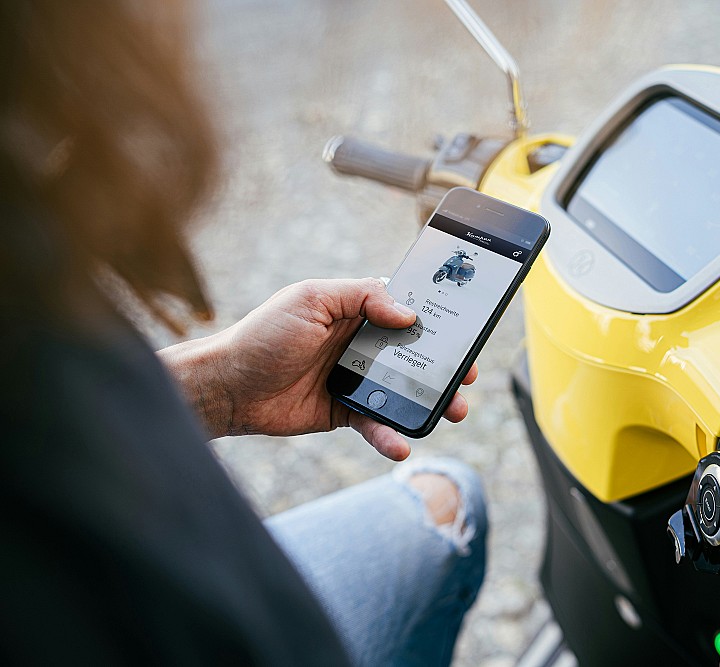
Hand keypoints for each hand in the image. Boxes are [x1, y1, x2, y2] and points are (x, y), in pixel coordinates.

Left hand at [160, 278, 476, 459]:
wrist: (227, 387)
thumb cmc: (264, 335)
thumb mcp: (311, 299)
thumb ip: (360, 297)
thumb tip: (407, 313)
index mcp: (354, 312)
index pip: (405, 312)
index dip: (436, 322)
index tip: (463, 333)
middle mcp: (359, 345)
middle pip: (414, 355)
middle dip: (445, 366)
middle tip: (468, 377)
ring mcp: (354, 379)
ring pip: (403, 392)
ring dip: (431, 402)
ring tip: (454, 412)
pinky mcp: (344, 412)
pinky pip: (376, 424)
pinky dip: (391, 436)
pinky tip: (403, 446)